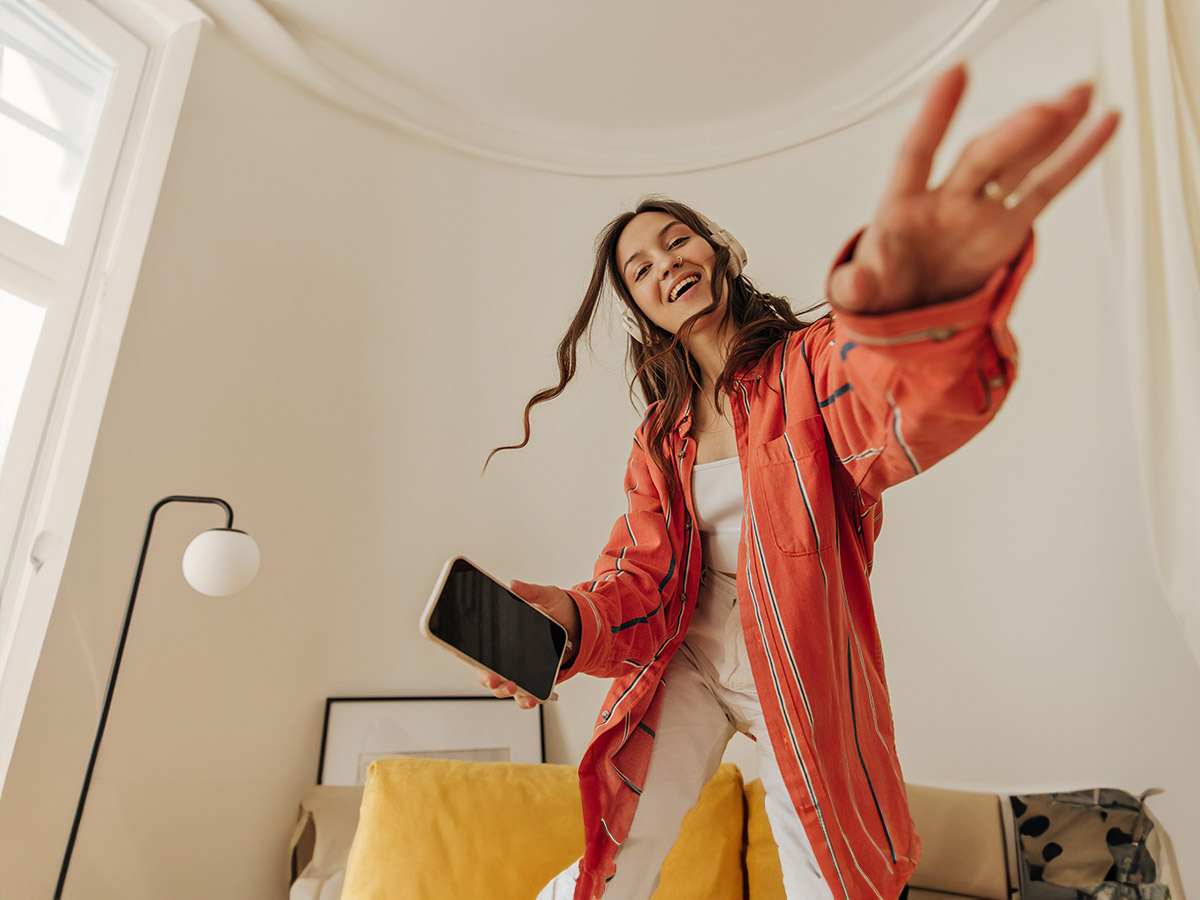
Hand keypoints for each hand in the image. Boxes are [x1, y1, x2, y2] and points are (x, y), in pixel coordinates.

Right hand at [477, 579, 580, 709]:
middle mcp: (511, 655)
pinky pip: (529, 694)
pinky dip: (527, 699)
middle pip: (491, 673)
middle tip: (494, 678)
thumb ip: (532, 592)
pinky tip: (532, 698)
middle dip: (490, 680)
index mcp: (506, 635)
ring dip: (506, 692)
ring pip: (507, 688)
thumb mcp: (548, 596)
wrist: (586, 624)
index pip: (484, 650)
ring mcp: (525, 669)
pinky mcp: (539, 680)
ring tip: (513, 688)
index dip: (477, 658)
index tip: (479, 662)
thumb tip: (514, 585)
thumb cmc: (563, 610)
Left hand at [828, 64, 1119, 312]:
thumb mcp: (858, 294)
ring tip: (1078, 96)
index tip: (955, 77)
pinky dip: (1075, 158)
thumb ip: (855, 287)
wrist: (905, 316)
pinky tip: (1100, 125)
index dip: (935, 116)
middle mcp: (946, 199)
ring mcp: (980, 211)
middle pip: (981, 158)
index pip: (918, 152)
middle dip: (1013, 135)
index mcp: (902, 206)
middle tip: (1044, 112)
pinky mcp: (1008, 229)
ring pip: (1018, 162)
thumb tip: (856, 283)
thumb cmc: (881, 290)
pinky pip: (1046, 188)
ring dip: (1049, 130)